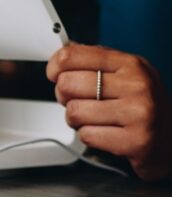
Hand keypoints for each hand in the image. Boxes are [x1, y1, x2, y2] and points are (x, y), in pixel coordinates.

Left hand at [47, 44, 171, 180]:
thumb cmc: (142, 106)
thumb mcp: (125, 74)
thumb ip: (94, 61)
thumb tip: (60, 56)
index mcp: (130, 64)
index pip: (72, 55)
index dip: (54, 66)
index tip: (54, 74)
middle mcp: (137, 85)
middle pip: (67, 84)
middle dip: (64, 96)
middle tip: (76, 101)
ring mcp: (139, 113)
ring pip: (74, 111)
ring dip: (76, 120)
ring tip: (93, 119)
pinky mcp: (136, 141)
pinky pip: (87, 135)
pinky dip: (88, 136)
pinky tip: (105, 133)